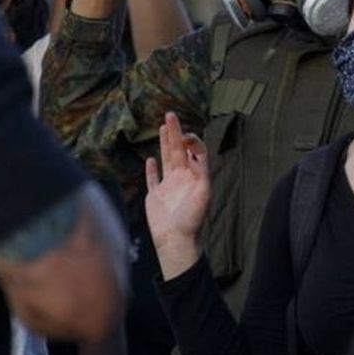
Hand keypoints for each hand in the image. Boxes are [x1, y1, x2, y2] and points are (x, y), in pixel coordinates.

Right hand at [144, 112, 209, 276]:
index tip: (184, 134)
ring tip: (163, 127)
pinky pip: (153, 179)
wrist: (175, 239)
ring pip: (166, 159)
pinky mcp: (155, 196)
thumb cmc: (191, 218)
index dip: (192, 140)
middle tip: (170, 115)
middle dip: (175, 133)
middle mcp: (183, 178)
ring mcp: (168, 186)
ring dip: (164, 143)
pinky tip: (150, 159)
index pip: (196, 151)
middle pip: (179, 150)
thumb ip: (200, 172)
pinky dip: (151, 169)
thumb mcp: (203, 192)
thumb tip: (195, 154)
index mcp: (196, 176)